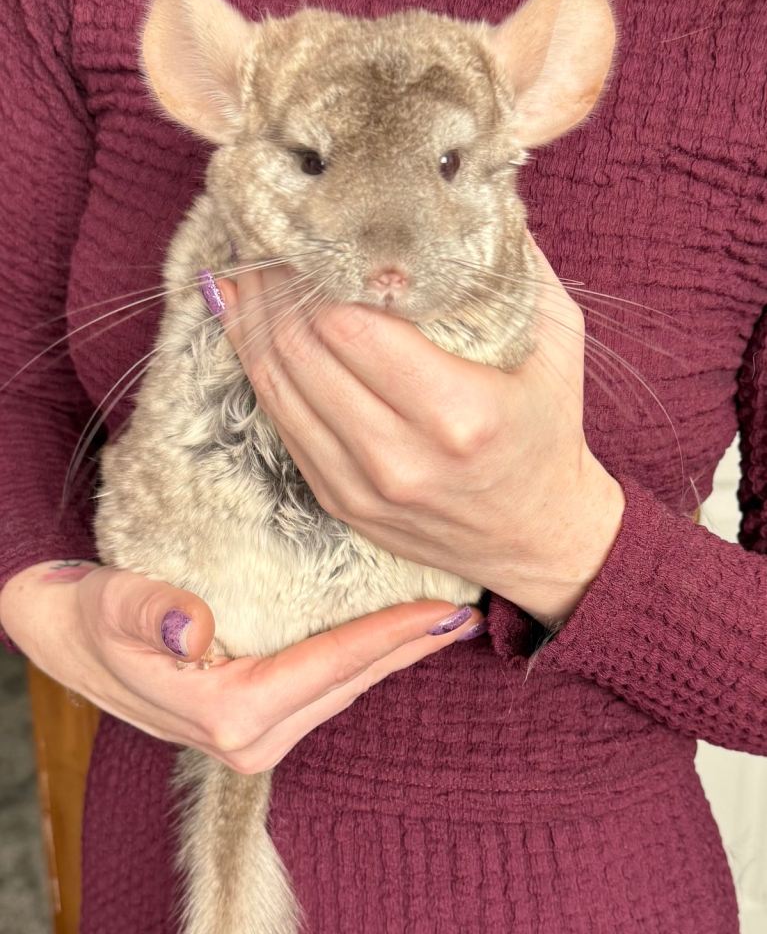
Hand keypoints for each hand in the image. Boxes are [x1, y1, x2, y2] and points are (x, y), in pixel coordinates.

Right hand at [0, 560, 482, 772]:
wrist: (64, 637)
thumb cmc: (85, 620)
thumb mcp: (106, 608)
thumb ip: (146, 612)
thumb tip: (193, 625)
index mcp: (223, 713)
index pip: (326, 667)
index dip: (386, 637)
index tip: (441, 610)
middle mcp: (248, 735)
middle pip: (349, 683)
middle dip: (409, 648)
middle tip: (467, 612)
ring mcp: (254, 732)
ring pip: (344, 688)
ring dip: (394, 654)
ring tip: (442, 621)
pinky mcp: (256, 715)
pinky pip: (326, 685)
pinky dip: (364, 658)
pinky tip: (391, 635)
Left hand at [211, 234, 624, 627]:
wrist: (536, 535)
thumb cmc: (548, 430)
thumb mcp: (557, 341)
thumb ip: (513, 265)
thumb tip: (463, 190)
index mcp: (458, 412)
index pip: (351, 326)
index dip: (314, 272)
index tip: (307, 229)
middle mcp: (400, 456)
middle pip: (302, 351)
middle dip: (273, 286)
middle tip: (266, 237)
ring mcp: (360, 485)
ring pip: (277, 386)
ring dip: (251, 322)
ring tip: (246, 271)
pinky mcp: (337, 499)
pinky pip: (280, 422)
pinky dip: (257, 368)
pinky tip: (245, 326)